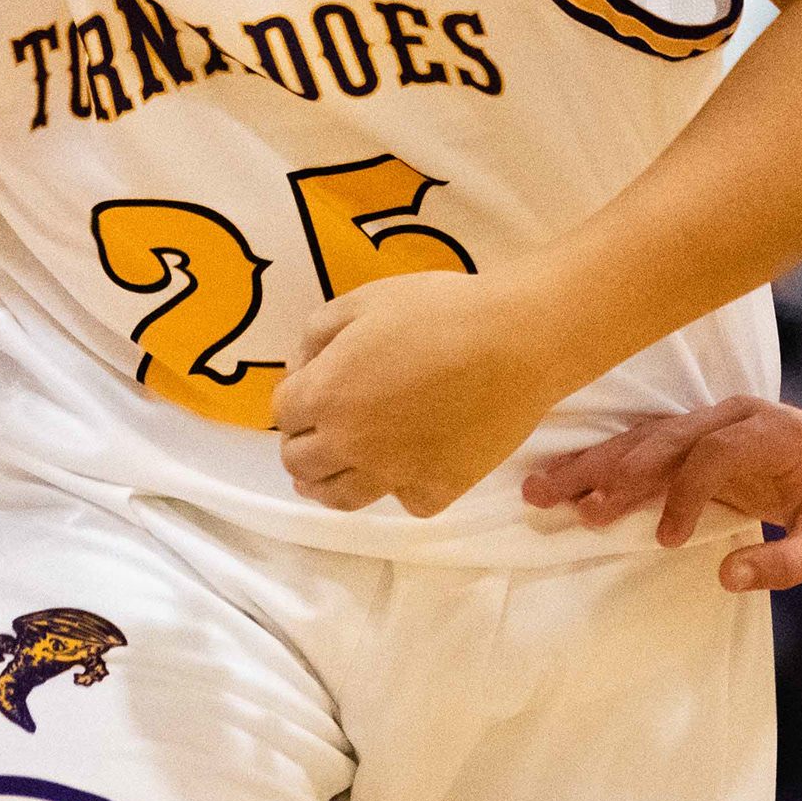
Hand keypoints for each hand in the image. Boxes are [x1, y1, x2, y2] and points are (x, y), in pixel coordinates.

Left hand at [270, 270, 578, 518]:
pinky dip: (401, 487)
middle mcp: (349, 444)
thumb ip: (316, 333)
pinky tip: (410, 467)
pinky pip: (403, 501)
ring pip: (341, 497)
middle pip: (300, 464)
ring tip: (338, 471)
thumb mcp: (365, 299)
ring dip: (329, 482)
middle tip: (320, 432)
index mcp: (326, 395)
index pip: (283, 414)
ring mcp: (392, 475)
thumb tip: (301, 368)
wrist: (518, 342)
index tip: (311, 391)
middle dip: (303, 445)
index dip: (294, 399)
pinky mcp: (436, 492)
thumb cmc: (441, 309)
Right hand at [520, 395, 801, 591]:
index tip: (667, 541)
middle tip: (568, 506)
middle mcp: (731, 416)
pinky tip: (560, 479)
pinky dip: (598, 463)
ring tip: (539, 490)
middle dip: (614, 472)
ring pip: (640, 439)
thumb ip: (789, 562)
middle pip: (664, 439)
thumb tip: (728, 578)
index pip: (714, 453)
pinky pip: (637, 446)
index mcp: (772, 433)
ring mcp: (705, 422)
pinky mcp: (687, 436)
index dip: (686, 493)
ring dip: (590, 465)